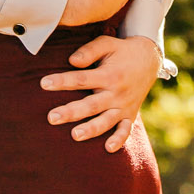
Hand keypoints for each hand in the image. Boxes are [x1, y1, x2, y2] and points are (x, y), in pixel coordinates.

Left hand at [43, 34, 161, 152]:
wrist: (150, 59)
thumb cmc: (121, 51)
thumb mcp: (107, 44)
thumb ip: (89, 51)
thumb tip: (71, 61)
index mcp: (109, 75)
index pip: (81, 79)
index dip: (62, 81)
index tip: (43, 84)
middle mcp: (116, 93)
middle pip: (91, 105)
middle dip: (71, 112)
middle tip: (52, 117)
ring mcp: (124, 106)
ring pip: (106, 121)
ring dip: (91, 129)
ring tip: (75, 135)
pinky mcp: (130, 115)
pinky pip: (126, 130)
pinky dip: (119, 140)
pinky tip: (108, 149)